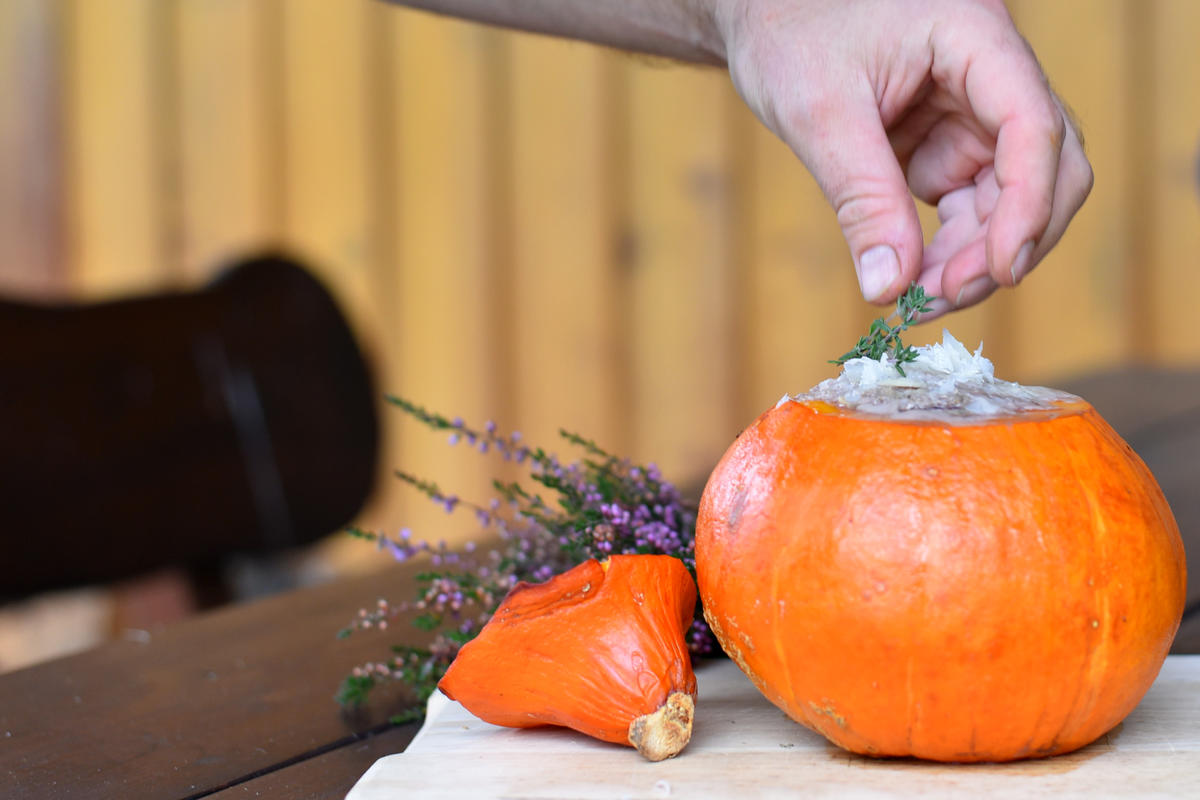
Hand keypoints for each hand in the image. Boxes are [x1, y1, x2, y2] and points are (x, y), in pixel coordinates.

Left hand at [714, 0, 1092, 316]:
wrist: (765, 15)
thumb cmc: (790, 31)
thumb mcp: (818, 112)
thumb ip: (860, 197)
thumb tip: (889, 288)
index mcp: (975, 38)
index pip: (1034, 127)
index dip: (1028, 206)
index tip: (1000, 271)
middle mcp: (992, 75)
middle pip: (1046, 169)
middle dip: (1006, 242)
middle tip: (942, 298)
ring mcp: (974, 113)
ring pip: (1009, 200)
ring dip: (974, 258)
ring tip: (917, 301)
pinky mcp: (949, 144)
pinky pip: (970, 208)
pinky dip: (947, 251)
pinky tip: (913, 280)